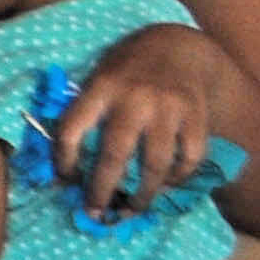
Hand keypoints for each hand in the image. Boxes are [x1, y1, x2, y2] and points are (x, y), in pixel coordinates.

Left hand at [46, 23, 227, 215]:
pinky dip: (179, 177)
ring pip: (155, 163)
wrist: (176, 46)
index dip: (63, 162)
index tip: (64, 181)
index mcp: (100, 88)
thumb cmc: (126, 73)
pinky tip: (168, 184)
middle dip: (102, 190)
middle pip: (114, 155)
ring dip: (144, 194)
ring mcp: (168, 107)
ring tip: (133, 208)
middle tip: (95, 213)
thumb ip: (83, 116)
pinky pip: (190, 156)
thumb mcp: (96, 80)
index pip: (70, 131)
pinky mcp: (196, 114)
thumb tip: (65, 172)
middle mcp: (134, 98)